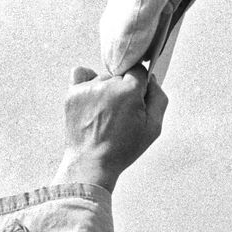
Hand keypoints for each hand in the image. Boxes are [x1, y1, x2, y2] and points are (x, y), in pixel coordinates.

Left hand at [54, 66, 167, 191]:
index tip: (138, 99)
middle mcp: (107, 85)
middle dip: (124, 89)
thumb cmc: (123, 148)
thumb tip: (153, 79)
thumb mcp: (154, 128)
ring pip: (103, 77)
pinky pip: (81, 74)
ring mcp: (87, 88)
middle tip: (122, 113)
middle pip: (121, 75)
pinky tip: (92, 97)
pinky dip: (87, 81)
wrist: (91, 162)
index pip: (139, 70)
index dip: (141, 85)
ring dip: (107, 89)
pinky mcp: (72, 93)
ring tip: (105, 113)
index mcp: (129, 91)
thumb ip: (159, 98)